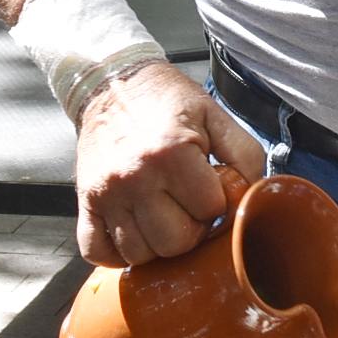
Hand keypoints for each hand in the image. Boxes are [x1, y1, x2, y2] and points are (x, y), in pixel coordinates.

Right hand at [71, 60, 269, 267]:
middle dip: (191, 231)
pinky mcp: (86, 201)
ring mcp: (106, 193)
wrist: (112, 82)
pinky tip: (134, 233)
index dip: (217, 204)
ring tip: (163, 216)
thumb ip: (245, 155)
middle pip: (175, 243)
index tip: (210, 188)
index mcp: (172, 152)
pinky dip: (116, 254)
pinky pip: (97, 251)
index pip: (210, 211)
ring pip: (139, 255)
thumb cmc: (166, 100)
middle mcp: (135, 176)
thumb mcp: (215, 114)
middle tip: (189, 207)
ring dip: (157, 244)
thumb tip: (252, 196)